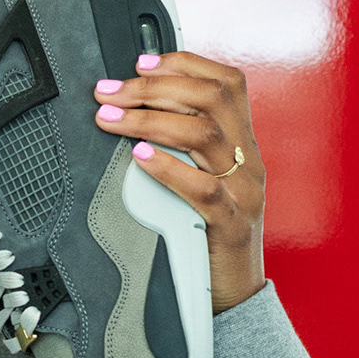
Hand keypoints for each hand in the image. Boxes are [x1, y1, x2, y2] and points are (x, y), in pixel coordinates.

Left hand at [90, 52, 265, 312]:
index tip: (141, 61)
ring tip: (112, 119)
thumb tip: (132, 114)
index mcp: (244, 146)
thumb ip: (182, 150)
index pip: (228, 84)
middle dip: (155, 87)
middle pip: (212, 99)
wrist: (236, 296)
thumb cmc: (210, 236)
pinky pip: (202, 188)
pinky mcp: (228, 225)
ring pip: (205, 135)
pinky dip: (168, 166)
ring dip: (150, 119)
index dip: (185, 64)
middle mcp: (248, 162)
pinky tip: (140, 156)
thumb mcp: (203, 182)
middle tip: (110, 92)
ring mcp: (243, 192)